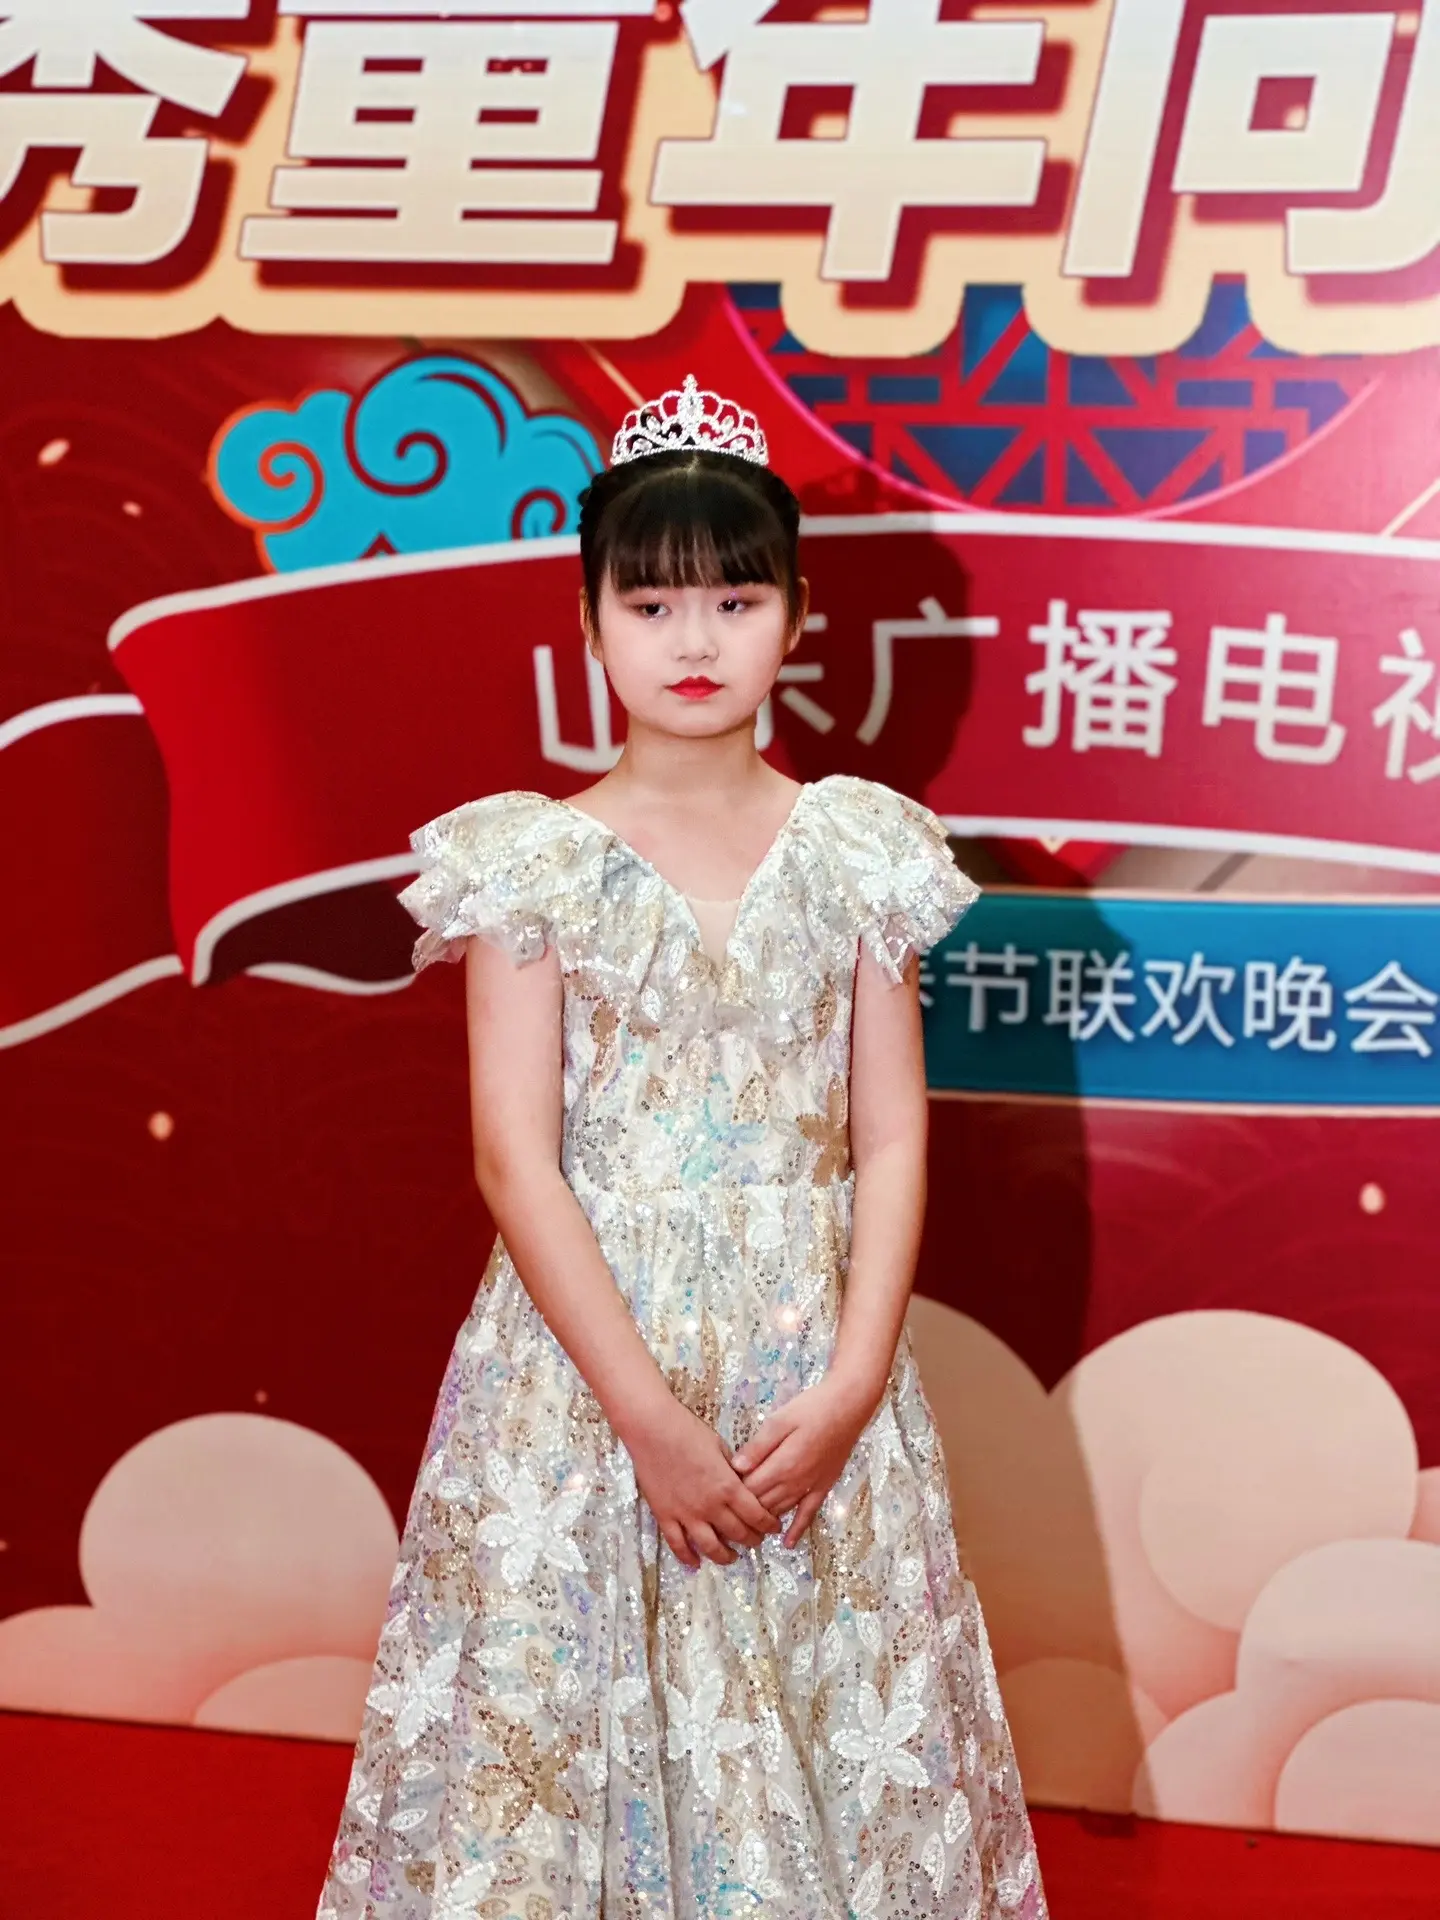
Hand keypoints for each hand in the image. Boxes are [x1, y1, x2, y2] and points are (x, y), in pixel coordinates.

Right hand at [626, 1399, 782, 1569]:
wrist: (653, 1430)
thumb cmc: (688, 1431)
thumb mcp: (720, 1446)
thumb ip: (733, 1469)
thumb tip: (743, 1481)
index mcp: (728, 1487)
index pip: (756, 1515)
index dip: (768, 1525)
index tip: (773, 1528)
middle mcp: (710, 1506)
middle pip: (737, 1533)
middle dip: (752, 1540)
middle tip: (757, 1540)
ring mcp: (686, 1514)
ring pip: (710, 1547)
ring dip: (725, 1556)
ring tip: (732, 1557)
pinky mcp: (665, 1516)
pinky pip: (678, 1544)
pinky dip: (688, 1557)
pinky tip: (696, 1563)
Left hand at [731, 1373, 877, 1548]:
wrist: (849, 1406)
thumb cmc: (812, 1408)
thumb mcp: (780, 1420)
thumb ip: (757, 1447)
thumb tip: (736, 1468)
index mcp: (782, 1465)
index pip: (749, 1489)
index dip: (733, 1494)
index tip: (719, 1494)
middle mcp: (795, 1482)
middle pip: (762, 1504)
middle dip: (743, 1511)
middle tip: (726, 1516)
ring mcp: (810, 1487)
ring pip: (780, 1511)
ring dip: (763, 1522)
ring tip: (745, 1531)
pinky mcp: (824, 1486)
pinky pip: (808, 1514)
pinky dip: (797, 1530)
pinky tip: (788, 1544)